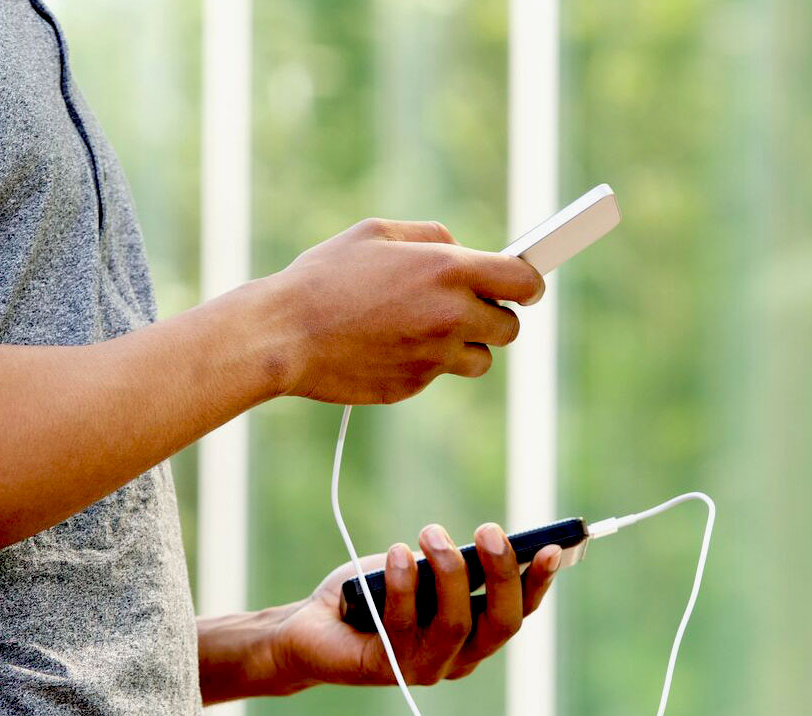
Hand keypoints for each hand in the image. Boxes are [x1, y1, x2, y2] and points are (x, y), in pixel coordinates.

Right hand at [254, 219, 543, 404]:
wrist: (284, 335)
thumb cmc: (325, 277)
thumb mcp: (376, 233)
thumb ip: (430, 237)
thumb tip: (461, 250)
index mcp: (447, 270)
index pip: (523, 282)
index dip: (528, 284)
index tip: (524, 286)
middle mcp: (450, 316)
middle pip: (510, 327)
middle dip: (493, 316)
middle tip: (462, 306)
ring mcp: (434, 357)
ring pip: (480, 359)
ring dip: (464, 346)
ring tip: (423, 328)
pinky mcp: (414, 386)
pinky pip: (439, 374)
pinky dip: (425, 362)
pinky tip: (388, 345)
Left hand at [269, 522, 562, 688]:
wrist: (309, 627)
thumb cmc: (371, 593)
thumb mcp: (418, 571)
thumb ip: (450, 565)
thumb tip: (480, 545)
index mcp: (474, 635)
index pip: (519, 612)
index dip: (539, 582)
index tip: (552, 546)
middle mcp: (457, 659)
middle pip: (500, 624)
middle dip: (501, 575)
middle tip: (490, 531)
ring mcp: (423, 668)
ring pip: (455, 624)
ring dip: (448, 572)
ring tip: (431, 532)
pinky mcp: (385, 668)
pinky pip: (403, 624)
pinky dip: (403, 583)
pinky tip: (397, 553)